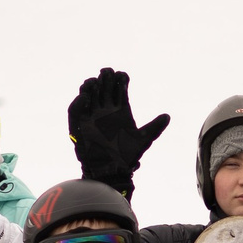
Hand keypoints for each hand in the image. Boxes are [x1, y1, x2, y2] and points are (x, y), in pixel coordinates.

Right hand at [66, 67, 169, 188]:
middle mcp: (106, 110)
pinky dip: (78, 103)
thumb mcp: (143, 140)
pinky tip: (85, 97)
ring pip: (89, 94)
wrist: (111, 169)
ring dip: (90, 86)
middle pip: (104, 86)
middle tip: (107, 72)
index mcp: (120, 110)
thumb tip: (167, 116)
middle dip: (105, 77)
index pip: (119, 88)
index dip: (121, 79)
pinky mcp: (80, 125)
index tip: (123, 76)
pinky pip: (75, 110)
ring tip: (95, 82)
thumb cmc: (127, 155)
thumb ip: (154, 128)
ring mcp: (92, 116)